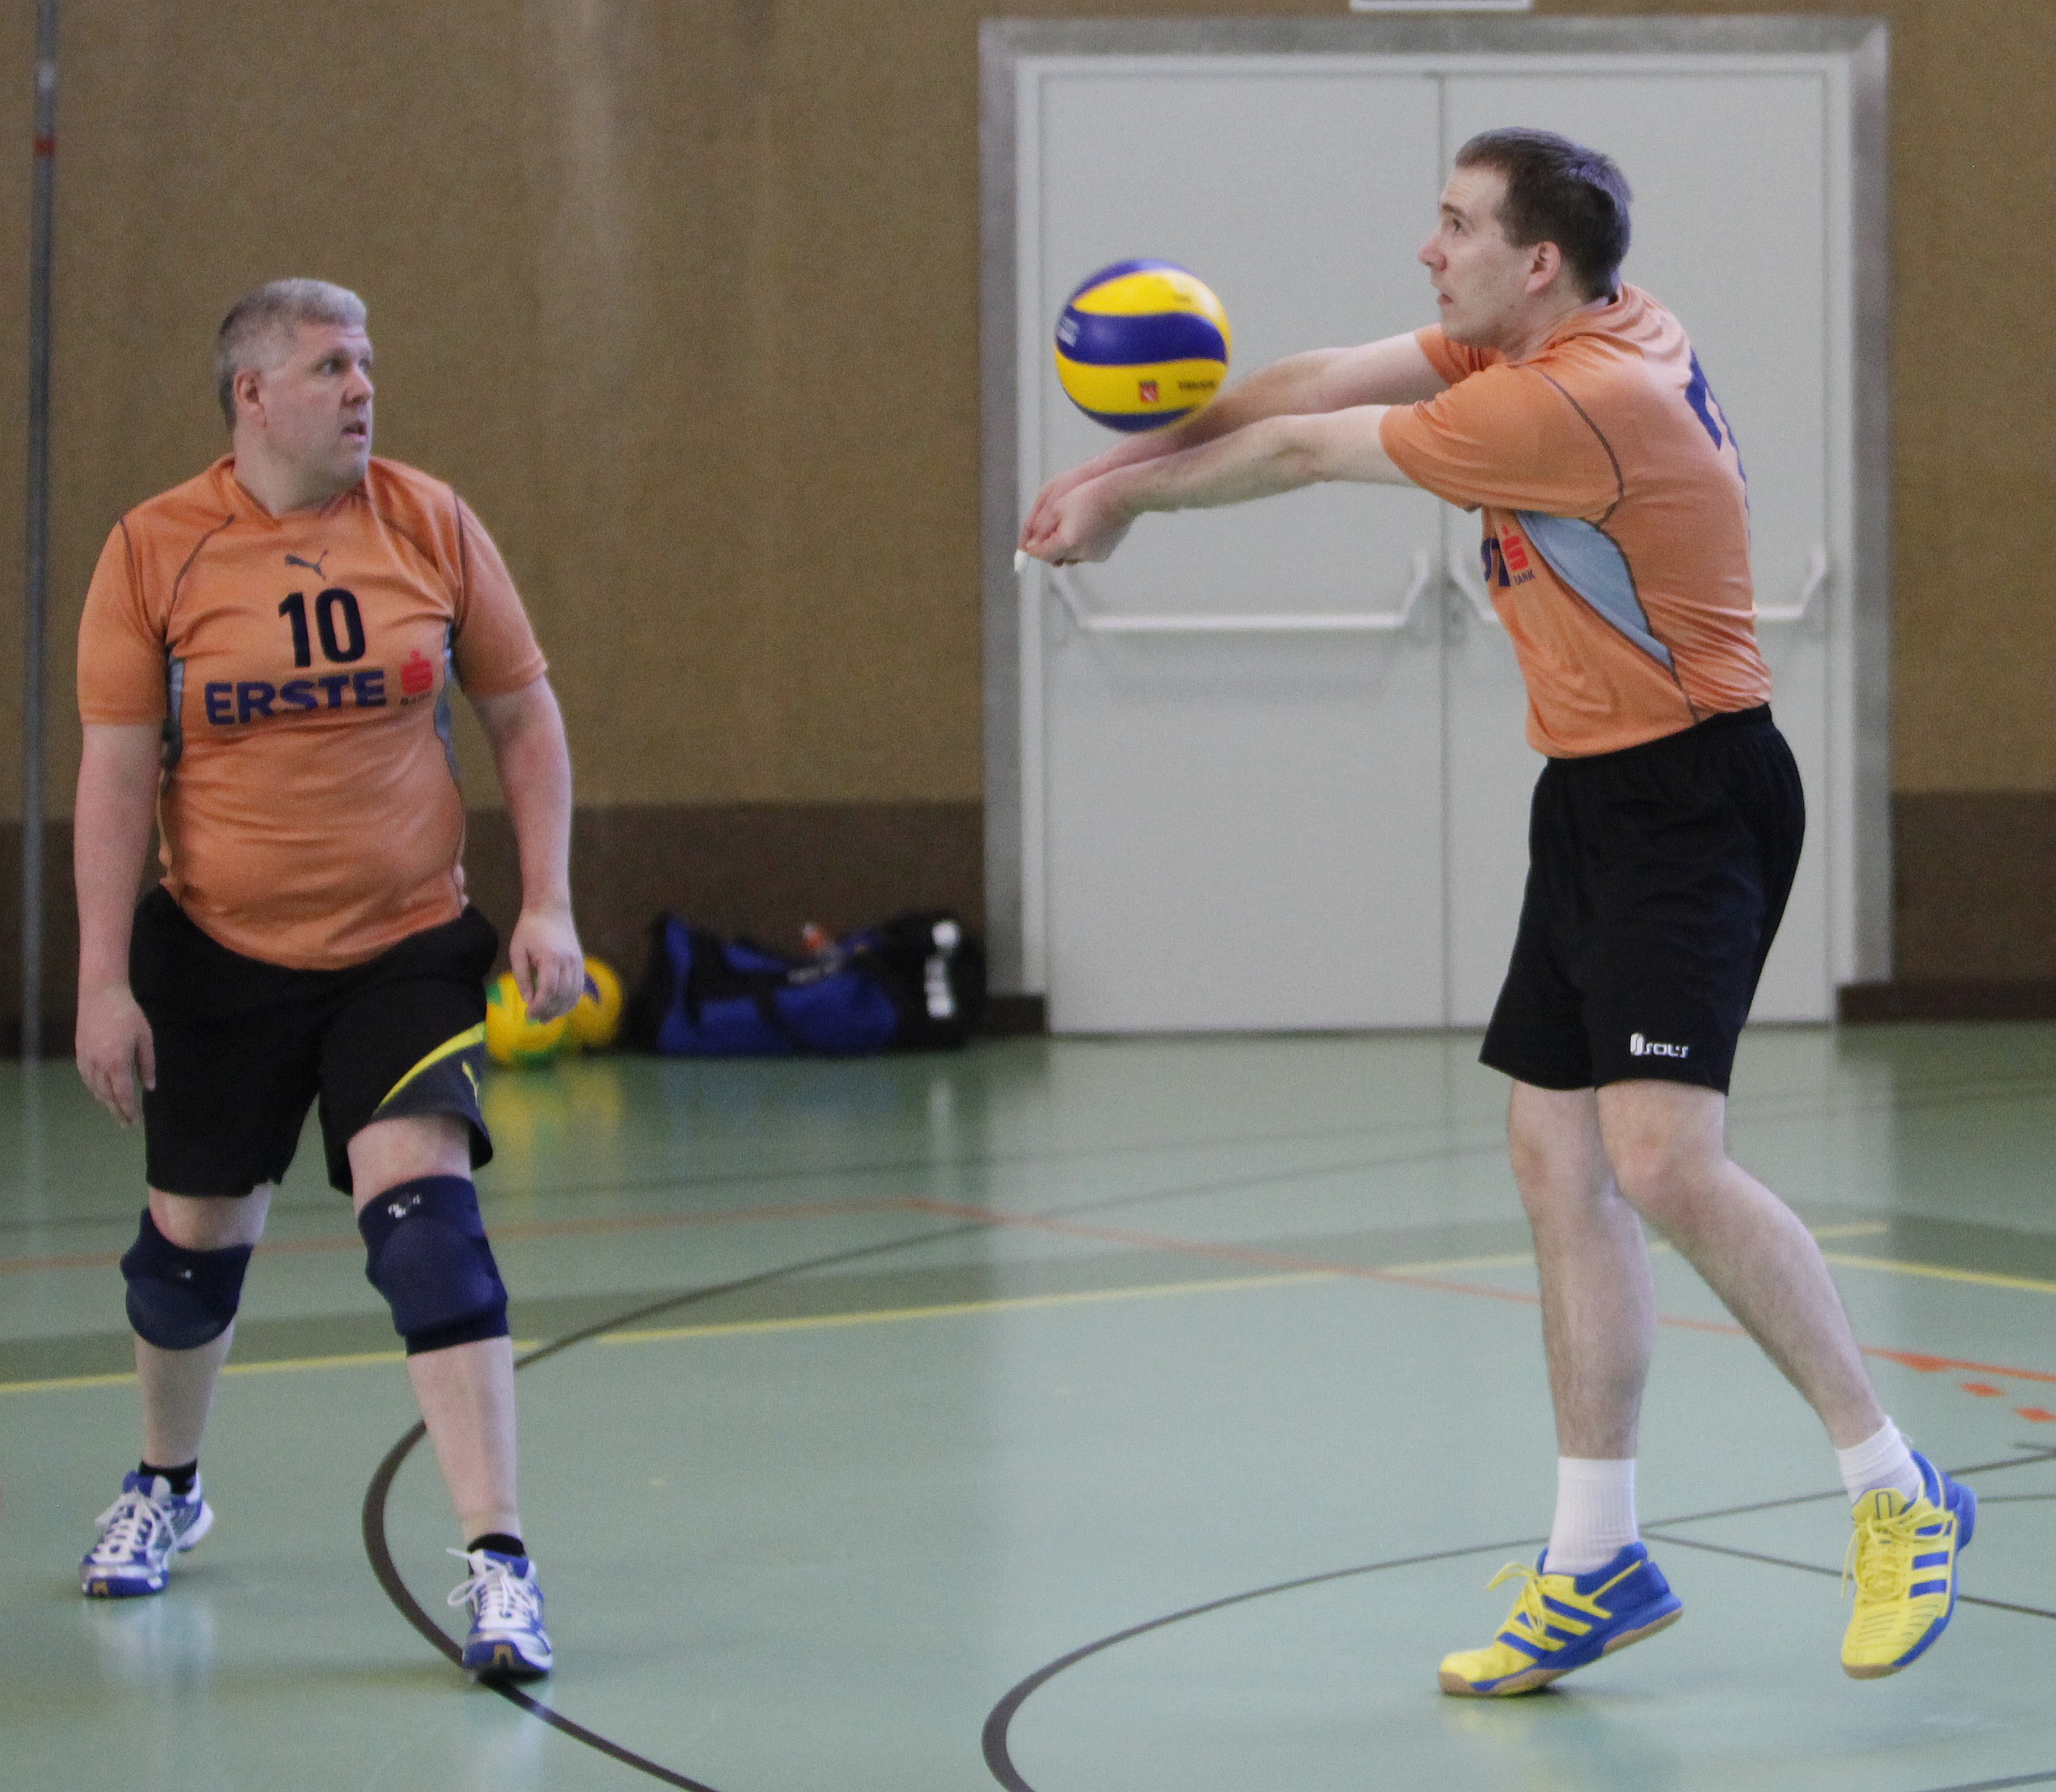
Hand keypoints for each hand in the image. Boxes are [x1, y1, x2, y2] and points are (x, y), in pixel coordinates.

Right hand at [76, 983, 154, 1125]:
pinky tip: (102, 1093)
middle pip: (108, 1096)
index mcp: (117, 1062)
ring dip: (106, 1103)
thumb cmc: (128, 1014)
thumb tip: (149, 1087)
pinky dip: (95, 1090)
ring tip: (116, 1111)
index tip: (135, 1122)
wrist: (101, 995)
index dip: (129, 1110)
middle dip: (118, 1112)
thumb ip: (147, 1064)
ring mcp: (86, 1060)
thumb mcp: (145, 1038)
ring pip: (95, 1089)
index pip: (123, 1095)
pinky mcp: (80, 1054)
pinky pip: (87, 1079)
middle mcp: (98, 1065)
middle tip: (126, 1124)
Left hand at [508, 903, 584, 1023]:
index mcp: (551, 958)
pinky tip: (560, 1007)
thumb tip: (527, 1000)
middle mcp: (568, 962)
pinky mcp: (580, 962)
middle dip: (549, 1011)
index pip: (548, 991)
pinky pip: (579, 987)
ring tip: (547, 1017)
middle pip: (562, 995)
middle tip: (535, 1019)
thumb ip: (522, 977)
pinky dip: (571, 1000)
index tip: (528, 1014)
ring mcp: (577, 962)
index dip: (538, 1007)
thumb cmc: (529, 929)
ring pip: (573, 994)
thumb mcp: (518, 952)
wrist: (550, 909)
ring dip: (561, 1009)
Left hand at [1019, 474, 1134, 564]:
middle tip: (1050, 529)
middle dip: (1049, 546)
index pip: (1041, 554)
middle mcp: (1081, 553)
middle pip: (1055, 557)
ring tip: (1071, 523)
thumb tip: (1030, 547)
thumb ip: (1040, 529)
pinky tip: (1086, 526)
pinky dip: (1080, 544)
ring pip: (1069, 555)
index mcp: (1068, 541)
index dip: (1032, 548)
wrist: (1123, 494)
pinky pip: (1084, 553)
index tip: (1028, 544)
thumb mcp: (1058, 507)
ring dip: (1065, 545)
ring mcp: (1094, 556)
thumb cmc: (1089, 494)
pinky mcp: (1104, 555)